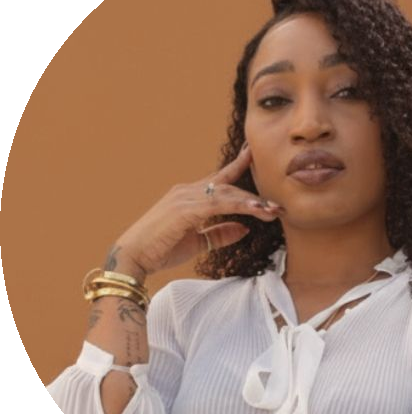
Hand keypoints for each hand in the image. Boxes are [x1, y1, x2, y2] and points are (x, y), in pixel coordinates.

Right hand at [107, 143, 281, 278]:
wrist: (132, 257)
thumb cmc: (161, 250)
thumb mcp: (198, 242)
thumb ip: (220, 233)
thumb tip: (245, 228)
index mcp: (189, 196)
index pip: (219, 179)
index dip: (238, 166)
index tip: (254, 155)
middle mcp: (187, 191)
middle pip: (228, 186)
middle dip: (254, 195)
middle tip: (277, 203)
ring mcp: (185, 198)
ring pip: (227, 194)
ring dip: (252, 202)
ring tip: (273, 210)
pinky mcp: (185, 209)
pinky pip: (219, 204)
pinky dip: (240, 207)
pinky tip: (256, 211)